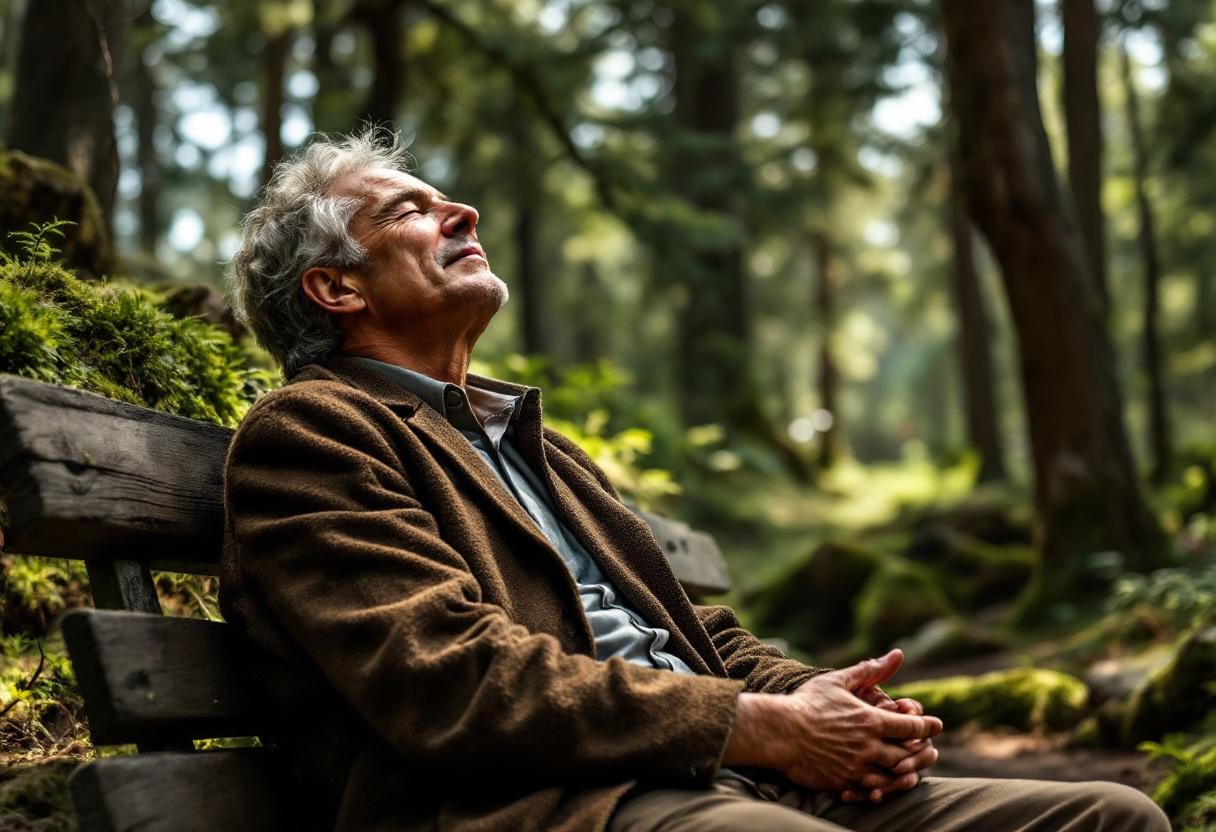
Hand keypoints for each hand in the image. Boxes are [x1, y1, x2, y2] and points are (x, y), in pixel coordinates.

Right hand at [724, 650, 941, 794]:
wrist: (778, 732)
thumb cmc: (807, 703)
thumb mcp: (839, 681)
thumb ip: (871, 670)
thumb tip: (897, 654)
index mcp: (870, 720)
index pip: (912, 727)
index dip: (928, 726)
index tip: (936, 724)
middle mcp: (869, 746)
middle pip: (909, 754)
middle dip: (924, 752)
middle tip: (931, 750)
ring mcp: (857, 767)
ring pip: (895, 776)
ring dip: (909, 773)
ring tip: (914, 769)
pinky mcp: (844, 782)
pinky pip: (873, 790)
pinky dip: (886, 788)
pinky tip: (888, 785)